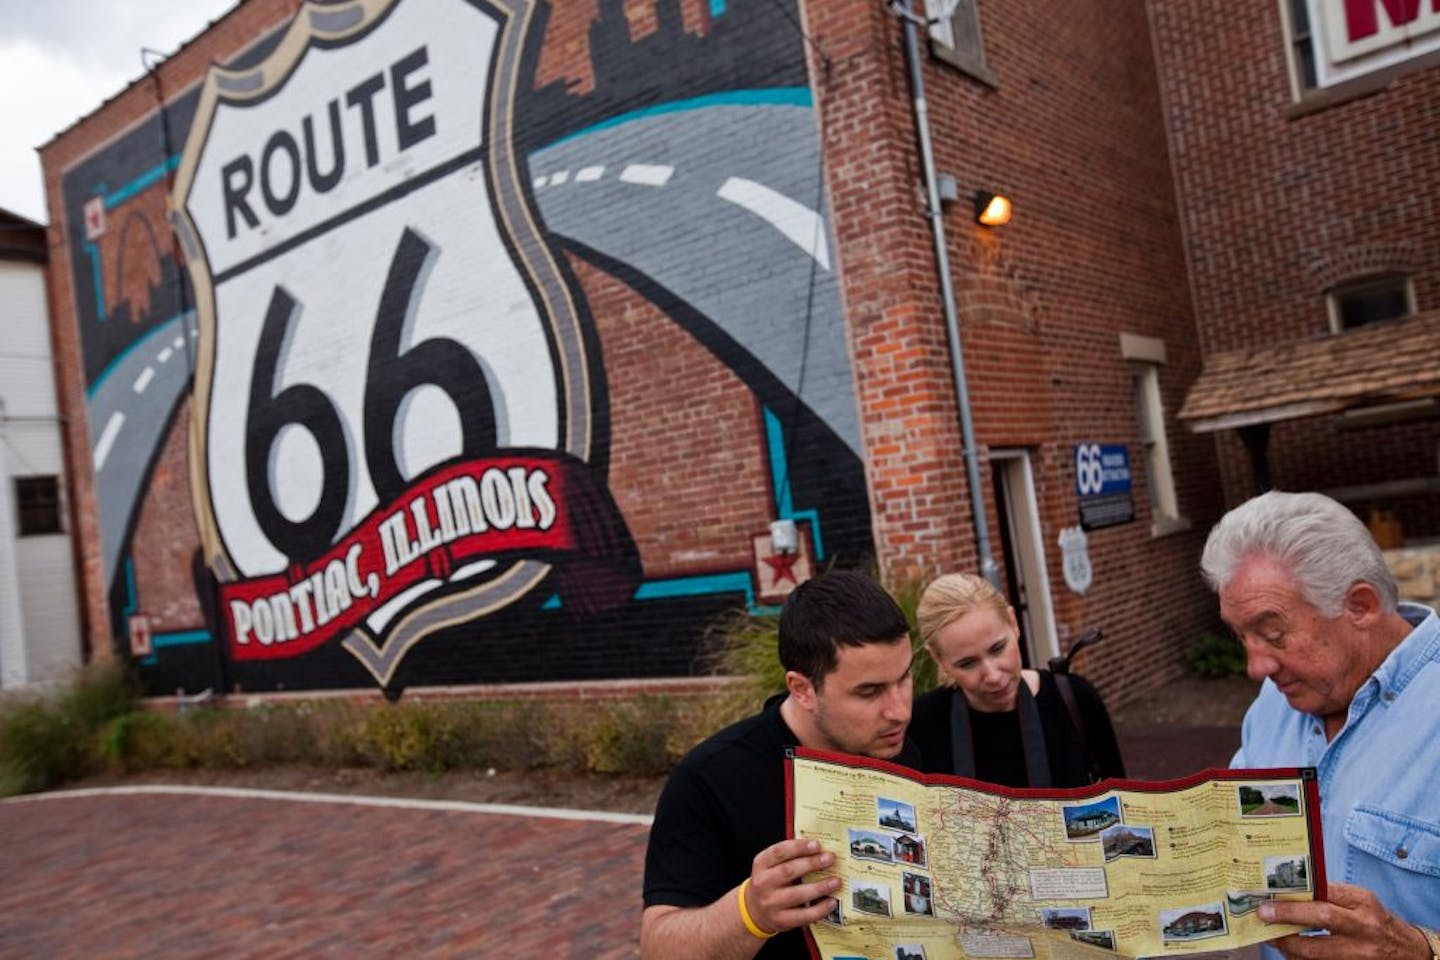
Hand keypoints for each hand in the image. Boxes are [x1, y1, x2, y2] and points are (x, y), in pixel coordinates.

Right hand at [742, 838, 841, 935]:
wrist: (755, 910)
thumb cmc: (770, 882)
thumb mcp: (771, 866)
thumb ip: (789, 856)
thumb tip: (820, 849)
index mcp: (761, 864)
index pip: (779, 852)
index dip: (798, 847)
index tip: (817, 844)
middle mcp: (763, 883)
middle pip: (788, 871)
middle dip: (811, 864)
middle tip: (830, 859)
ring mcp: (771, 904)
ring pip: (797, 894)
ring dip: (819, 887)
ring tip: (836, 881)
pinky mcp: (781, 921)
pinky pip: (803, 915)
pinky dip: (820, 909)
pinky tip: (832, 902)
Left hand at [1259, 882, 1429, 958]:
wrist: (1409, 952)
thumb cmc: (1376, 921)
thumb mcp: (1360, 901)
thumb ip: (1331, 895)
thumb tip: (1289, 894)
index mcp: (1362, 902)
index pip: (1325, 893)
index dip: (1295, 897)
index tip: (1269, 899)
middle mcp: (1364, 926)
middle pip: (1322, 918)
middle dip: (1288, 916)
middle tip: (1264, 916)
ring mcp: (1360, 952)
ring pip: (1317, 950)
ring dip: (1289, 945)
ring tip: (1272, 938)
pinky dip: (1301, 959)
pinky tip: (1290, 952)